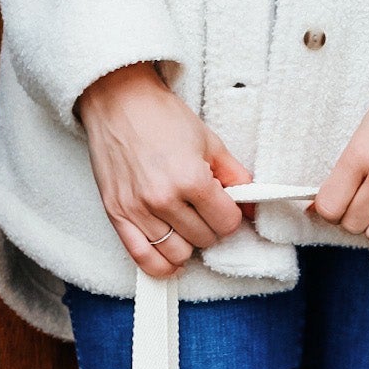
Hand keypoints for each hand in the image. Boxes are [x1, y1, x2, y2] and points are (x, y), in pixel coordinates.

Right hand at [77, 64, 249, 278]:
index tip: (224, 206)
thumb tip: (251, 206)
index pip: (227, 223)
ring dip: (188, 244)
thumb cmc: (161, 117)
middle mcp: (164, 199)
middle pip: (205, 240)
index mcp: (191, 178)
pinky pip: (143, 259)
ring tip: (185, 225)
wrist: (117, 101)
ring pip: (178, 254)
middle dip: (210, 227)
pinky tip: (172, 260)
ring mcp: (138, 210)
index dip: (231, 215)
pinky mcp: (117, 215)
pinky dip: (161, 266)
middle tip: (202, 209)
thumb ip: (236, 177)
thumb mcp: (209, 141)